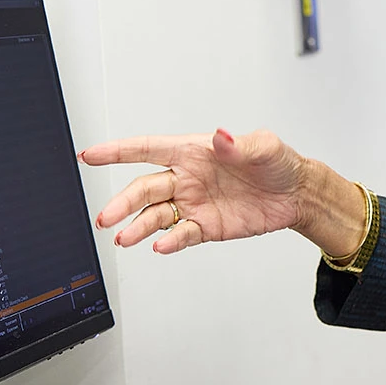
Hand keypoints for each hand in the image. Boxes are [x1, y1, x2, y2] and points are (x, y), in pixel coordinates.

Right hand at [78, 128, 315, 253]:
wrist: (296, 195)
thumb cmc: (277, 163)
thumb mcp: (264, 147)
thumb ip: (240, 145)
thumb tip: (221, 138)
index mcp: (192, 151)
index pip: (146, 149)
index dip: (116, 151)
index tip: (89, 155)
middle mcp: (186, 177)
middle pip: (144, 188)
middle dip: (122, 202)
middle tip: (106, 217)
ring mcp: (193, 203)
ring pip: (155, 215)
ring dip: (137, 227)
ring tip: (123, 238)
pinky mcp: (205, 227)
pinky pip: (180, 235)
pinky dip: (169, 242)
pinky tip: (160, 247)